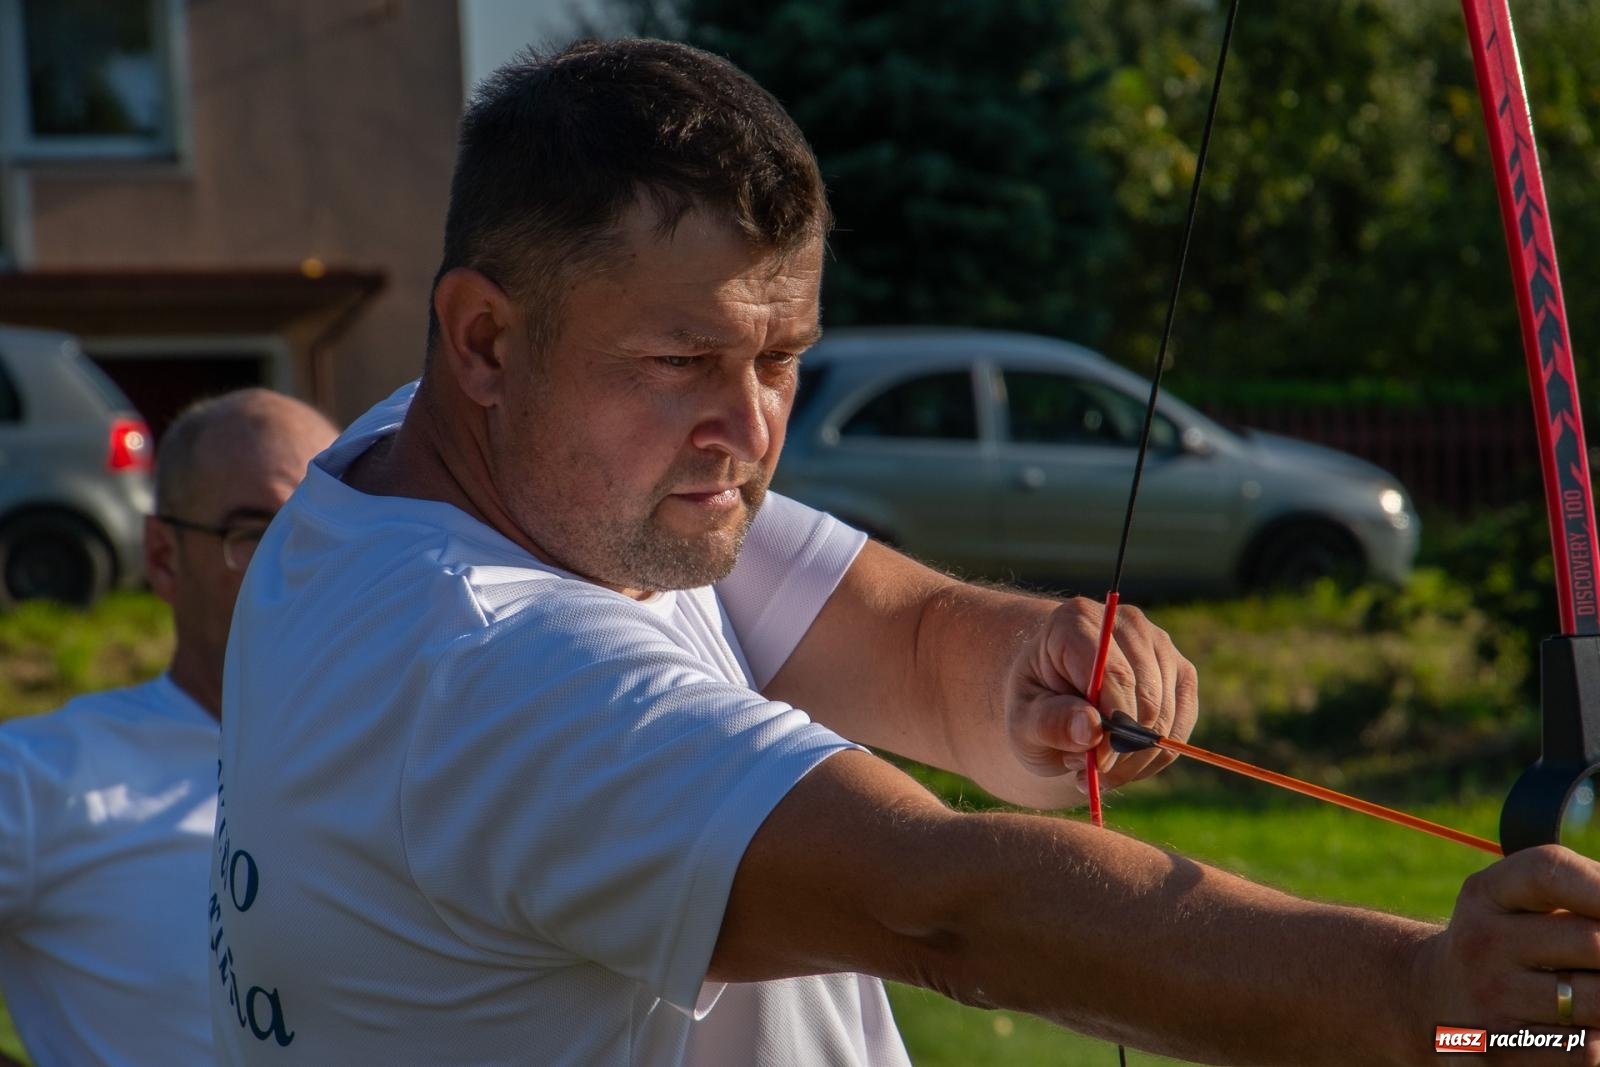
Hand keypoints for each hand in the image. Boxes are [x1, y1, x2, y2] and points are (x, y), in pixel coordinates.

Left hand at [1005, 597, 1197, 799]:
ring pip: (1167, 718)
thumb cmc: (1034, 705)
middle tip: (1087, 771)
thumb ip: (1051, 723)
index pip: (1115, 675)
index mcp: (1078, 621)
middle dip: (1121, 749)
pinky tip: (1120, 762)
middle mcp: (1127, 624)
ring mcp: (1160, 645)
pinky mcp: (1180, 672)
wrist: (1051, 695)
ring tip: (1094, 762)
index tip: (1093, 765)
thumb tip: (1093, 728)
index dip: (1112, 728)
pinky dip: (1153, 757)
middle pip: (1147, 698)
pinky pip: (1180, 728)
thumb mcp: (1021, 722)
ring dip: (1134, 758)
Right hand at [1409, 845, 1599, 1064]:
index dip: (1599, 886)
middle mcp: (1481, 942)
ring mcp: (1489, 999)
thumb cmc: (1502, 942)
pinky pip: (1584, 1050)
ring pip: (1597, 1002)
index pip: (1548, 873)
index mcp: (1486, 895)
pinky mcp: (1500, 1051)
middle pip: (1591, 941)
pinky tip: (1587, 1025)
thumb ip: (1570, 891)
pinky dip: (1598, 1038)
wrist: (1429, 1000)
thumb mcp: (1512, 902)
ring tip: (1595, 987)